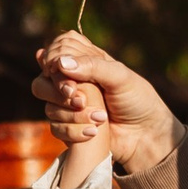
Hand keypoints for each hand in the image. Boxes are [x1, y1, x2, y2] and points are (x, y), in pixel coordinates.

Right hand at [33, 35, 173, 172]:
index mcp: (83, 61)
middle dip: (57, 91)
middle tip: (79, 99)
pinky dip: (74, 131)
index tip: (68, 76)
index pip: (54, 53)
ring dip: (71, 114)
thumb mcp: (120, 77)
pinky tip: (95, 132)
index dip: (55, 62)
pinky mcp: (68, 128)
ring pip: (48, 106)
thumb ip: (92, 66)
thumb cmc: (137, 100)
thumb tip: (60, 63)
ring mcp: (67, 107)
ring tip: (100, 117)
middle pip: (42, 81)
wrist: (145, 135)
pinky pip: (55, 128)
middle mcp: (71, 82)